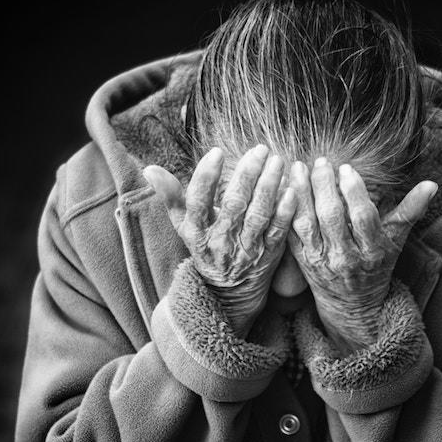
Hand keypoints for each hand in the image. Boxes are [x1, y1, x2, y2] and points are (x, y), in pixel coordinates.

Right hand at [143, 145, 295, 336]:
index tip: (217, 152)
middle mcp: (220, 240)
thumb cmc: (205, 247)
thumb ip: (170, 196)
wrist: (228, 292)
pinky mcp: (268, 255)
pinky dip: (285, 212)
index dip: (206, 176)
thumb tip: (149, 169)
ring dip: (269, 187)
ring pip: (258, 216)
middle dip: (247, 175)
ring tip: (277, 162)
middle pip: (233, 204)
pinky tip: (292, 191)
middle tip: (259, 150)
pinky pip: (278, 232)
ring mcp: (246, 249)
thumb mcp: (184, 225)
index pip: (197, 201)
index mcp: (197, 230)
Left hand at [287, 157, 436, 352]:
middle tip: (321, 162)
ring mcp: (321, 260)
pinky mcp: (302, 261)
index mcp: (372, 251)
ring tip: (298, 168)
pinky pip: (291, 233)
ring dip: (301, 193)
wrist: (352, 304)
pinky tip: (284, 188)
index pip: (363, 217)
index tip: (346, 168)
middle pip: (332, 217)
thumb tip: (432, 184)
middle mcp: (345, 257)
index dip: (354, 192)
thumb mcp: (396, 241)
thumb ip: (411, 211)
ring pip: (307, 223)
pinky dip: (286, 210)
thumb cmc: (377, 266)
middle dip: (324, 186)